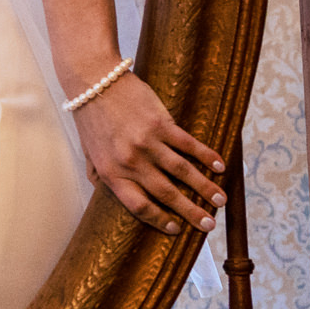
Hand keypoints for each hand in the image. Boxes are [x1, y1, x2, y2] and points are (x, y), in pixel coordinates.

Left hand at [72, 71, 225, 234]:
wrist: (92, 79)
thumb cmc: (90, 116)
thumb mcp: (89, 151)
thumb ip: (97, 174)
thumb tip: (101, 191)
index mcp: (111, 173)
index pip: (139, 206)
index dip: (160, 220)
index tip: (176, 229)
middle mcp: (130, 161)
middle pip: (166, 194)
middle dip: (191, 212)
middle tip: (210, 225)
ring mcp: (147, 142)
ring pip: (182, 172)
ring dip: (205, 188)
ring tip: (221, 201)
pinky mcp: (160, 123)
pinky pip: (188, 145)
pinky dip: (206, 156)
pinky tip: (219, 166)